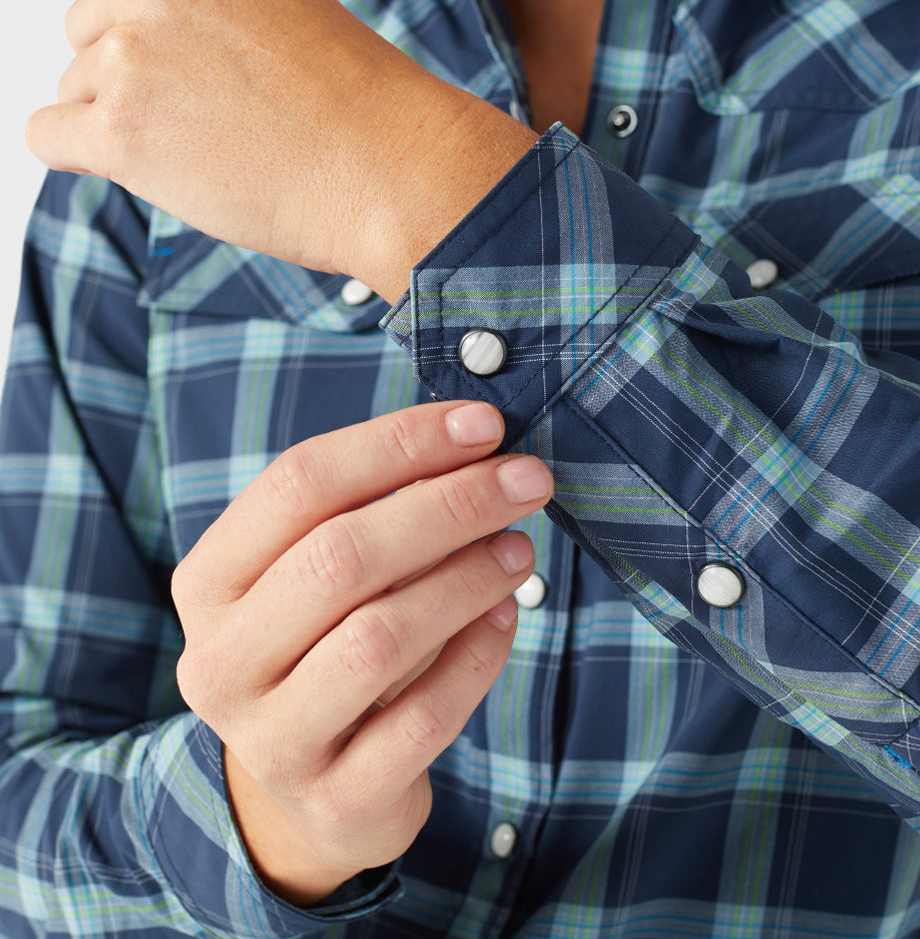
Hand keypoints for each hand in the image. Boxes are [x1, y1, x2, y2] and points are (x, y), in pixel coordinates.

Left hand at [26, 0, 536, 300]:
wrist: (393, 167)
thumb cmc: (356, 105)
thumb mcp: (278, 7)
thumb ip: (201, 2)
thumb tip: (139, 41)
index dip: (131, 21)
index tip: (176, 63)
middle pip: (83, 31)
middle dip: (129, 76)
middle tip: (210, 116)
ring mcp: (128, 54)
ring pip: (74, 89)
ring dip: (125, 124)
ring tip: (214, 148)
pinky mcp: (117, 130)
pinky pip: (48, 136)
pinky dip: (88, 159)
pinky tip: (157, 170)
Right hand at [170, 400, 552, 903]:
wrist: (309, 792)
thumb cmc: (322, 648)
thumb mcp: (316, 576)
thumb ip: (372, 512)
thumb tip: (475, 448)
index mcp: (209, 582)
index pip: (299, 483)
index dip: (398, 443)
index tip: (483, 425)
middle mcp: (221, 660)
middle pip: (341, 555)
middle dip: (449, 505)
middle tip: (525, 480)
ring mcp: (272, 739)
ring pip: (381, 638)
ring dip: (467, 578)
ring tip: (518, 548)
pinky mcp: (337, 798)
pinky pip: (424, 716)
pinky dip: (477, 655)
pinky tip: (506, 615)